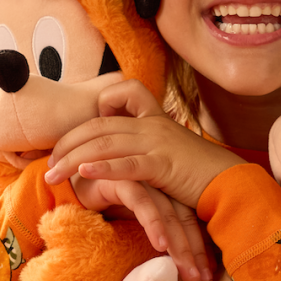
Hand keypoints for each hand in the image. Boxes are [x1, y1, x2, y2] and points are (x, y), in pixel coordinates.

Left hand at [47, 80, 243, 208]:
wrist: (232, 185)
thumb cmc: (199, 174)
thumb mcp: (169, 153)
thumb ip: (146, 149)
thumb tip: (124, 158)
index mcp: (153, 118)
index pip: (119, 94)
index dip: (95, 110)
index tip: (74, 138)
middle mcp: (152, 124)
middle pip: (98, 125)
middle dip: (67, 144)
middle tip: (47, 165)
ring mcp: (157, 142)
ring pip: (104, 143)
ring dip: (72, 160)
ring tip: (52, 175)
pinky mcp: (163, 165)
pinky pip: (127, 164)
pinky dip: (102, 168)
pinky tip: (82, 174)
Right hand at [72, 174, 213, 280]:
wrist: (64, 180)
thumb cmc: (100, 201)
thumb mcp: (130, 218)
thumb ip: (150, 229)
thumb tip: (172, 262)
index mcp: (165, 189)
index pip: (190, 219)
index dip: (200, 248)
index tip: (209, 276)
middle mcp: (158, 181)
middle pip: (184, 217)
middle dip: (194, 251)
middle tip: (202, 280)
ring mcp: (141, 176)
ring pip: (168, 212)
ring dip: (179, 245)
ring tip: (186, 272)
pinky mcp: (121, 175)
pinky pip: (142, 201)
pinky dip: (153, 223)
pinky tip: (160, 245)